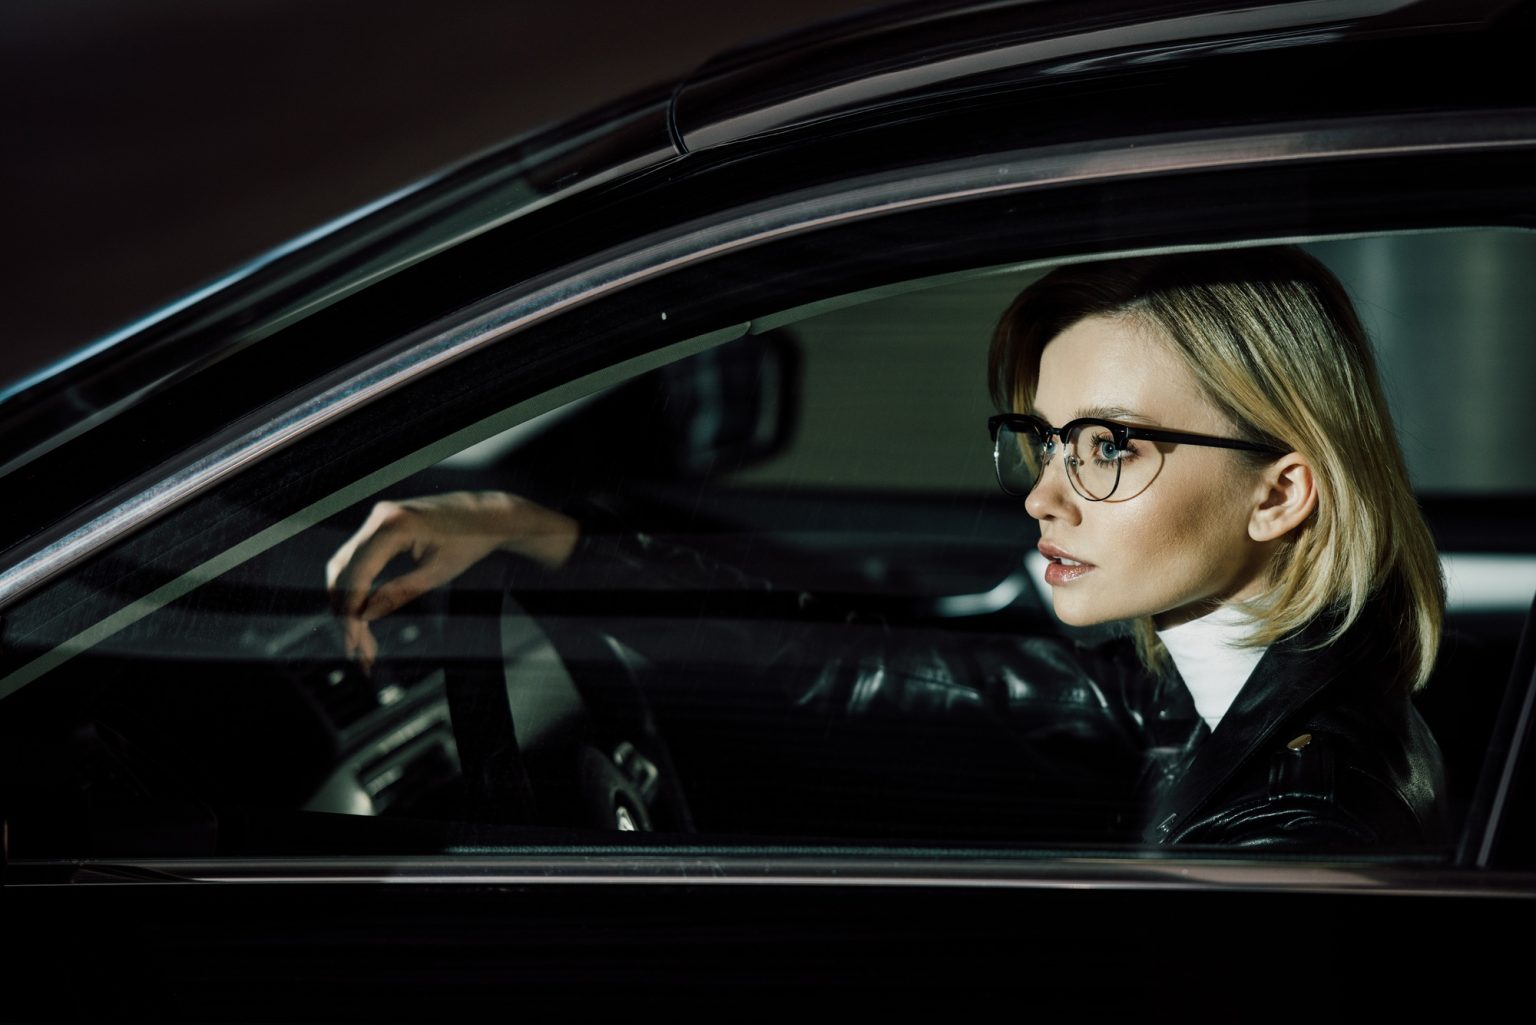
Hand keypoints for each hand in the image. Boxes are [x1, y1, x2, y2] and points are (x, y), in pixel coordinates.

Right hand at [324, 491, 578, 670]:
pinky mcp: (380, 526)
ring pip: (344, 565)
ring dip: (345, 600)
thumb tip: (365, 616)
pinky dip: (355, 586)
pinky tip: (361, 612)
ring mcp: (377, 519)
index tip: (354, 641)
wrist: (487, 514)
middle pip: (343, 570)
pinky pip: (357, 558)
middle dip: (345, 611)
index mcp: (393, 525)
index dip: (351, 609)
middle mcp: (378, 517)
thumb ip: (398, 593)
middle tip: (355, 648)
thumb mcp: (437, 573)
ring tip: (358, 638)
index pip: (358, 572)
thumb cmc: (470, 542)